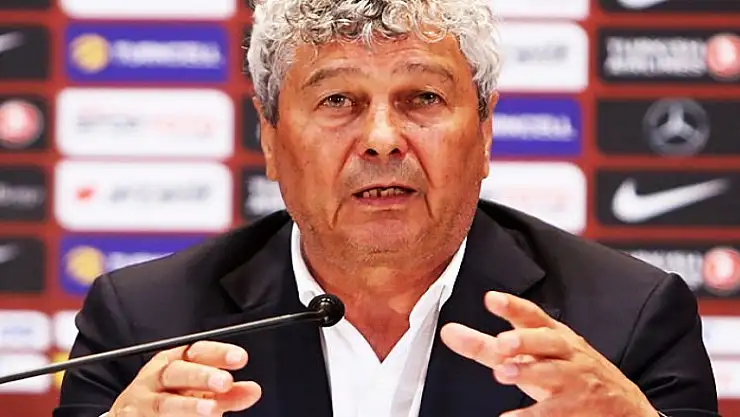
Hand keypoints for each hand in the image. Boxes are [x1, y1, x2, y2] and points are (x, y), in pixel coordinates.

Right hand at [110, 341, 261, 416]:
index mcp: (175, 361)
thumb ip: (227, 391)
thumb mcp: (199, 389)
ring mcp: (144, 402)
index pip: (198, 351)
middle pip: (177, 373)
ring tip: (211, 411)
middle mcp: (157, 378)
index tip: (240, 358)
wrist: (130, 414)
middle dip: (202, 376)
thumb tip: (253, 391)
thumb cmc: (169, 394)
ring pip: (164, 402)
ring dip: (188, 406)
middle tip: (226, 383)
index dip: (218, 353)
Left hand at [439, 291, 656, 416]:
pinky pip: (555, 410)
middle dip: (526, 340)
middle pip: (548, 340)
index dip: (514, 306)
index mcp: (552, 335)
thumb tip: (449, 332)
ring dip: (528, 371)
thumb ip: (486, 346)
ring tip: (502, 374)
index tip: (492, 298)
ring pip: (554, 372)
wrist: (621, 405)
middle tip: (502, 343)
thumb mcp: (529, 355)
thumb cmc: (566, 371)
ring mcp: (574, 379)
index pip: (533, 316)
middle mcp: (565, 352)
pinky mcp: (577, 407)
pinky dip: (533, 415)